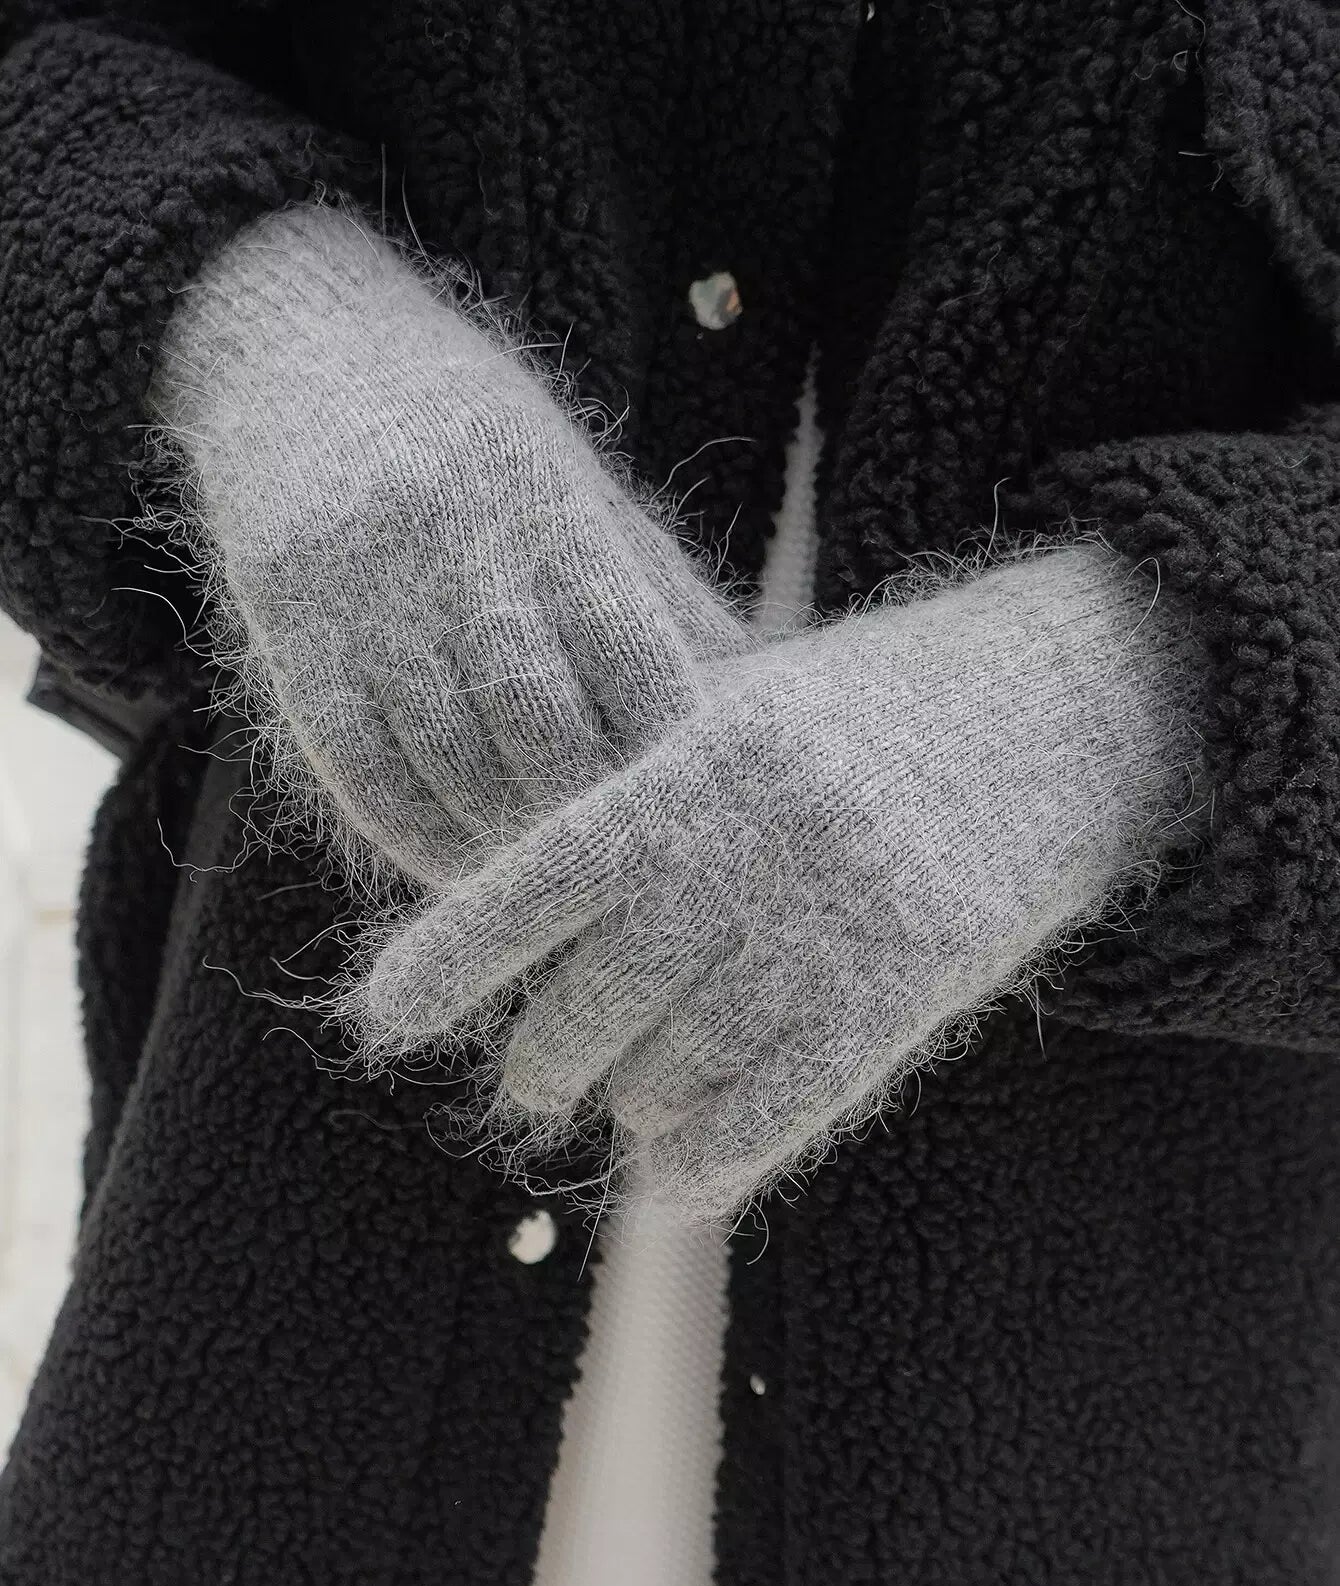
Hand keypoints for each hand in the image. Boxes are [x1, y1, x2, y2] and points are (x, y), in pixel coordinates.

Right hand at [149, 202, 749, 884]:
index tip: (698, 813)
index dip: (668, 751)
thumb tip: (760, 686)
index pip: (631, 655)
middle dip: (589, 809)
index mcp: (546, 505)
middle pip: (541, 721)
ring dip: (507, 840)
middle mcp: (455, 545)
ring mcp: (364, 591)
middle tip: (629, 874)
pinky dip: (418, 834)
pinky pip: (359, 766)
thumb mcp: (576, 483)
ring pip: (449, 756)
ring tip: (554, 887)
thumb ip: (656, 589)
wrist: (299, 351)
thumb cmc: (473, 440)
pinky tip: (462, 868)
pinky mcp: (290, 630)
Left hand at [353, 548, 1205, 1220]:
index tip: (383, 1016)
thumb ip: (643, 790)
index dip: (450, 957)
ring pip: (673, 1073)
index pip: (539, 879)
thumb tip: (510, 900)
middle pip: (591, 1003)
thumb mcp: (745, 706)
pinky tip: (674, 1176)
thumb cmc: (869, 709)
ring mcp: (831, 934)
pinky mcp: (899, 1000)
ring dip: (634, 1103)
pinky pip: (770, 1114)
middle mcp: (754, 856)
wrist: (1057, 716)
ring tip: (632, 1095)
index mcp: (702, 766)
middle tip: (533, 1077)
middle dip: (543, 1059)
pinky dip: (705, 1160)